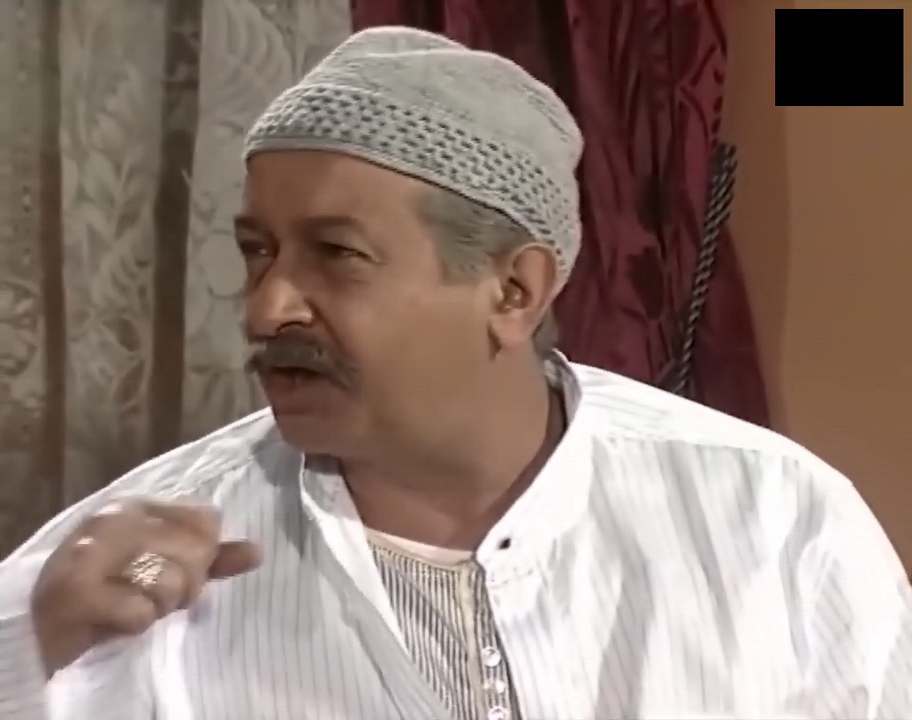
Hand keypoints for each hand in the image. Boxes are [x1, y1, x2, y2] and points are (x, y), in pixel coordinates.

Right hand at [30, 499, 260, 676]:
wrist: (43, 626)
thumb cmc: (111, 592)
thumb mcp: (163, 568)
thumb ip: (210, 558)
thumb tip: (257, 551)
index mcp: (137, 504)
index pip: (206, 519)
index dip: (201, 555)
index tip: (172, 568)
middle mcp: (114, 517)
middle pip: (195, 552)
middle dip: (182, 586)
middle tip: (147, 593)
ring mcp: (92, 550)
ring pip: (171, 582)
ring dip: (157, 607)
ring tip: (129, 604)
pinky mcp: (77, 590)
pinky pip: (141, 612)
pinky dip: (134, 625)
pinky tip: (114, 619)